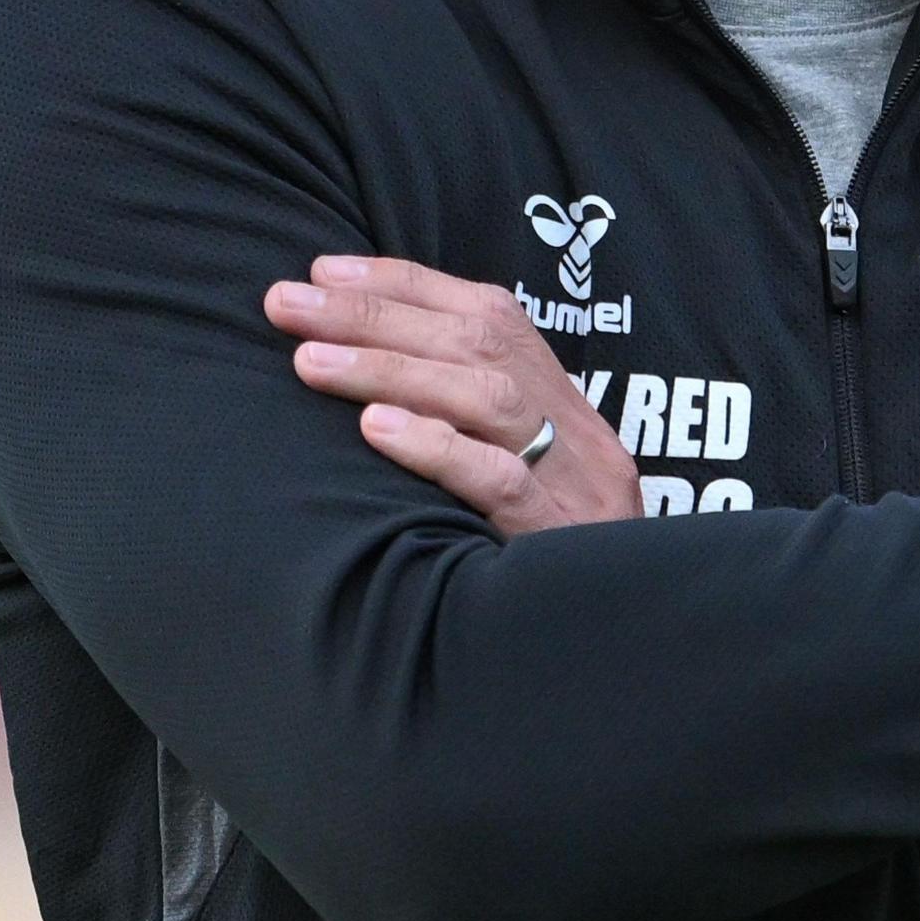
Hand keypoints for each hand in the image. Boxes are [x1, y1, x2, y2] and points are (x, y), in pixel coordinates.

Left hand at [263, 254, 644, 534]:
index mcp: (565, 405)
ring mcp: (574, 484)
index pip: (488, 314)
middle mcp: (575, 433)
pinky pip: (502, 482)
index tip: (321, 272)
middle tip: (284, 305)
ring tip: (310, 362)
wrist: (636, 648)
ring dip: (389, 369)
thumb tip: (357, 367)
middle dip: (372, 316)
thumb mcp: (527, 477)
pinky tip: (374, 429)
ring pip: (486, 400)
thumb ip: (467, 423)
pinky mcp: (561, 539)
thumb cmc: (550, 560)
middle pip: (477, 345)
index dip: (404, 284)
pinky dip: (436, 446)